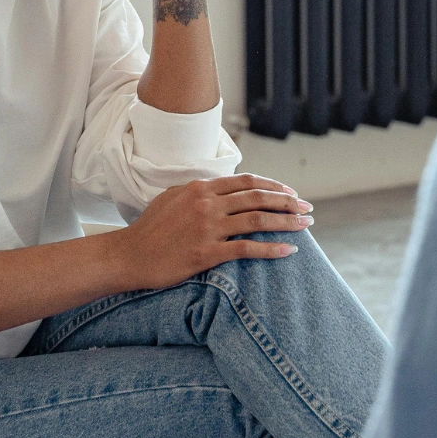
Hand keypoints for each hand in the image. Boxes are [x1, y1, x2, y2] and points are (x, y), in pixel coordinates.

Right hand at [118, 174, 313, 288]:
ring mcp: (208, 228)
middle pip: (258, 198)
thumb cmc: (149, 229)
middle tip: (307, 208)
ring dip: (287, 222)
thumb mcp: (172, 198)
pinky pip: (247, 249)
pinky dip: (271, 249)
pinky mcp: (206, 253)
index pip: (246, 181)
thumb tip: (220, 188)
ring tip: (305, 226)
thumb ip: (198, 191)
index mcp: (200, 188)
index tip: (290, 193)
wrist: (129, 256)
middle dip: (288, 202)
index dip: (273, 185)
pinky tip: (288, 251)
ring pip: (258, 220)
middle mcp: (207, 204)